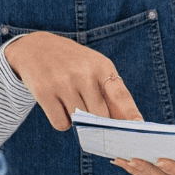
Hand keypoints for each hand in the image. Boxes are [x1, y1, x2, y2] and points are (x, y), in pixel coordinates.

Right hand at [3, 31, 141, 130]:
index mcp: (101, 66)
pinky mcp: (45, 92)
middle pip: (101, 116)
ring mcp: (63, 82)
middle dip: (100, 123)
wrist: (36, 47)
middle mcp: (83, 73)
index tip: (138, 127)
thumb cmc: (74, 63)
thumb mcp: (95, 68)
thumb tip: (128, 124)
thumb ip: (111, 93)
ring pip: (80, 122)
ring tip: (72, 102)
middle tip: (93, 119)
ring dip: (79, 122)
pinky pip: (62, 124)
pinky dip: (63, 122)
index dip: (130, 113)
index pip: (120, 95)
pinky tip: (59, 106)